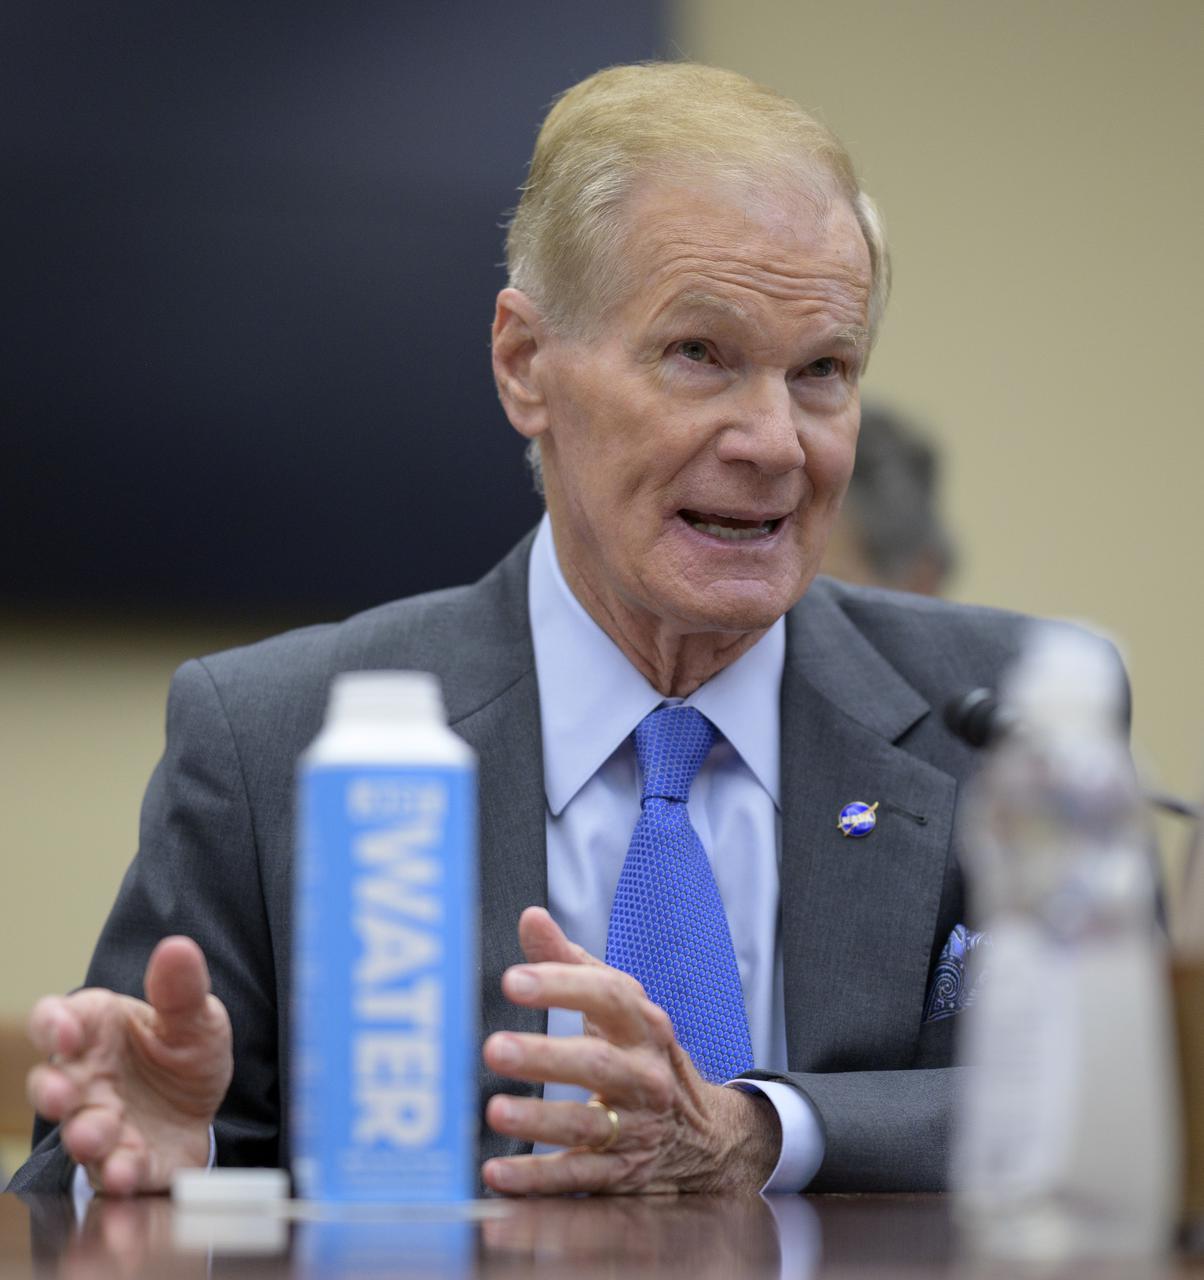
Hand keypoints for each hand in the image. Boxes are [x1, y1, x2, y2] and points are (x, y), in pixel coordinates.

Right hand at [26, 936, 233, 1194]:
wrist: (204, 1107)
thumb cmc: (184, 1050)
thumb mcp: (194, 1016)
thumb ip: (181, 989)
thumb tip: (177, 948)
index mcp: (95, 1030)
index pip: (55, 1020)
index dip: (52, 1025)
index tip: (66, 1032)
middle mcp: (85, 1080)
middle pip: (51, 1085)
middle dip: (52, 1092)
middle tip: (62, 1096)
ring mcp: (98, 1124)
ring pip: (78, 1132)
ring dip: (84, 1137)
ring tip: (95, 1138)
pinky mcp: (123, 1162)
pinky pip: (114, 1172)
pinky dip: (117, 1175)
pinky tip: (126, 1174)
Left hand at [481, 908, 779, 1194]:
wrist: (705, 1135)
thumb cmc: (643, 1054)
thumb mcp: (620, 1005)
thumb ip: (569, 963)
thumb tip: (531, 917)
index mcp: (643, 1024)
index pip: (607, 996)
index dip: (560, 985)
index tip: (512, 980)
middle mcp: (643, 1074)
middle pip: (596, 1063)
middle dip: (545, 1056)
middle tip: (494, 1048)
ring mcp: (635, 1126)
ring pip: (586, 1126)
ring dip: (538, 1121)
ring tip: (495, 1111)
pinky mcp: (620, 1172)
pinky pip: (577, 1177)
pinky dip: (537, 1178)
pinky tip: (497, 1172)